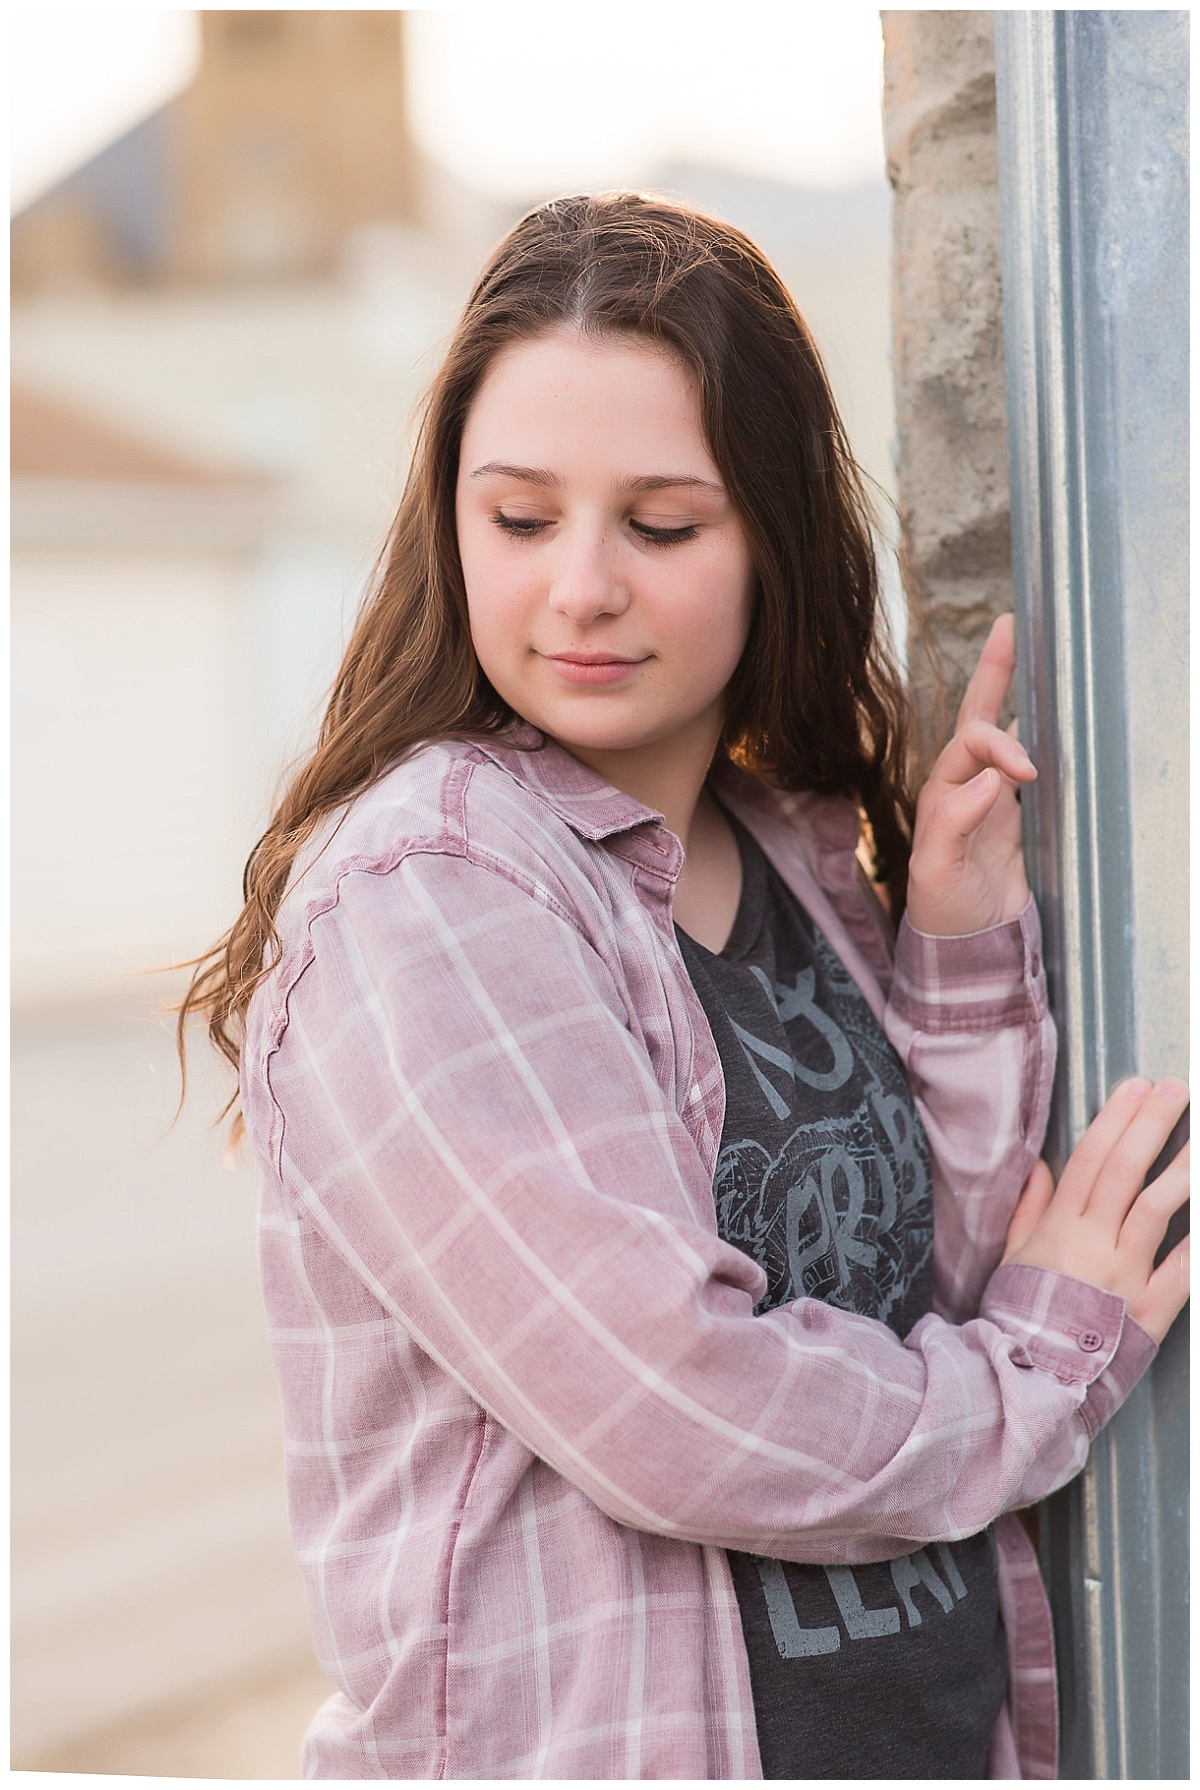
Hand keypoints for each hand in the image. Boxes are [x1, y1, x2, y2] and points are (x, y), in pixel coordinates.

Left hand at [906, 613, 1036, 935]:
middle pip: (978, 716)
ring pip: (1002, 734)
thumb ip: (953, 824)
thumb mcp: (934, 874)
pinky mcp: (1014, 816)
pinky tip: (1052, 716)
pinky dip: (1037, 736)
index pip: (971, 745)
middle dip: (994, 671)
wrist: (965, 949)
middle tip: (1011, 624)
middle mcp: (962, 787)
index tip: (1026, 774)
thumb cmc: (942, 913)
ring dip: (1015, 694)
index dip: (999, 748)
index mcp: (940, 793)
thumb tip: (989, 778)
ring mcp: (990, 798)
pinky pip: (1024, 764)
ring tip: (1032, 650)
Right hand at [1003, 1077, 1189, 1343]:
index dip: (1115, 1118)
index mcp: (1059, 1225)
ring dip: (1182, 1171)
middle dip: (1151, 1125)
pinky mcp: (1151, 1308)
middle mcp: (1093, 1242)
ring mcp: (1124, 1274)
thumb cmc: (1021, 1313)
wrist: (1031, 1375)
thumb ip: (1029, 1208)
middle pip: (1125, 1171)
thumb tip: (1040, 1166)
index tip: (1136, 1086)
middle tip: (1176, 1090)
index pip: (1090, 1158)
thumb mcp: (1014, 1255)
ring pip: (1156, 1209)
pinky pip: (1183, 1269)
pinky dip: (1198, 1243)